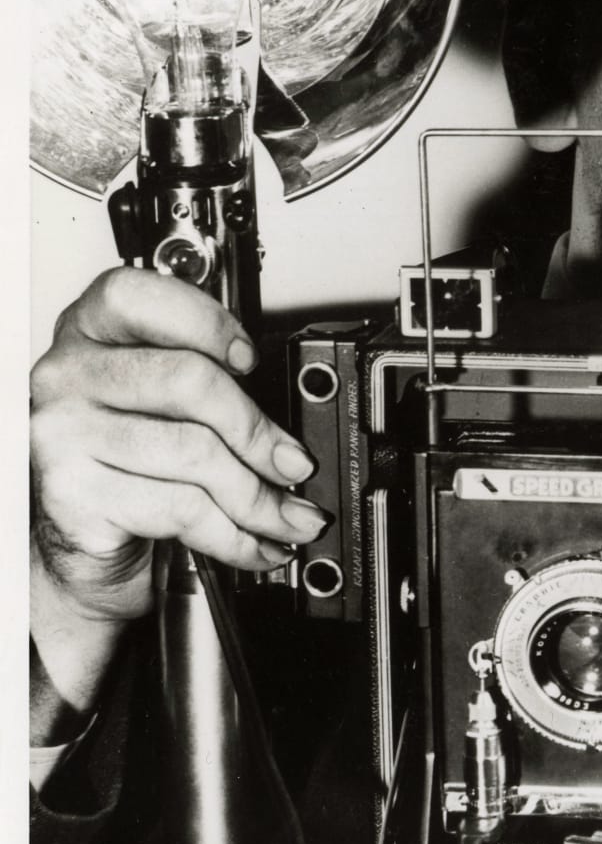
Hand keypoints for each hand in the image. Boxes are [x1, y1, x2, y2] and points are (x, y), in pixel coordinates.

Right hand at [30, 268, 328, 724]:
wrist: (85, 546)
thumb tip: (287, 430)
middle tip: (295, 464)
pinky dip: (234, 534)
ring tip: (288, 517)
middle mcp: (68, 375)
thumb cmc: (131, 465)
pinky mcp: (74, 493)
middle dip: (259, 432)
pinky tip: (255, 542)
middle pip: (187, 380)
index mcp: (91, 332)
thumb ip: (211, 389)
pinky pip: (180, 508)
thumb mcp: (167, 410)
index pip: (141, 297)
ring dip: (258, 497)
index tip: (252, 361)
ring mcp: (64, 434)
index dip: (208, 323)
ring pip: (193, 452)